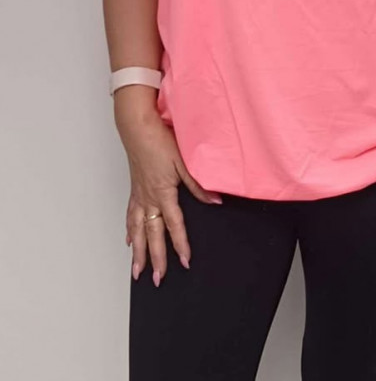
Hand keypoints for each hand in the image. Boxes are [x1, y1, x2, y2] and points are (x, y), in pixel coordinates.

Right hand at [118, 109, 222, 286]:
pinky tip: (129, 240)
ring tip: (137, 271)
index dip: (180, 244)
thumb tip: (214, 201)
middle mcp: (149, 198)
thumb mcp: (184, 162)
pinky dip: (130, 230)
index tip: (185, 262)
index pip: (174, 225)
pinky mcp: (134, 189)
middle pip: (153, 235)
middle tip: (157, 279)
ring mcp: (139, 195)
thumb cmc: (159, 140)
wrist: (137, 127)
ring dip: (138, 253)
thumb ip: (198, 185)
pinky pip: (130, 215)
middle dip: (156, 259)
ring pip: (137, 230)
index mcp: (163, 193)